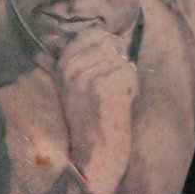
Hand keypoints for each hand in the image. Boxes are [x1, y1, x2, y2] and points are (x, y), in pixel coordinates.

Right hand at [57, 27, 137, 193]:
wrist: (94, 159)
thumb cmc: (93, 124)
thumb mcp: (79, 90)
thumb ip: (87, 62)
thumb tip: (109, 35)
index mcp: (62, 67)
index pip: (92, 34)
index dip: (109, 50)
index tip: (103, 77)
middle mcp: (70, 70)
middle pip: (111, 44)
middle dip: (119, 67)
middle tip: (108, 94)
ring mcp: (84, 77)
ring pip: (122, 60)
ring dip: (125, 81)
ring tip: (113, 102)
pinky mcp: (102, 86)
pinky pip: (130, 72)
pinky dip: (131, 90)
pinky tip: (119, 107)